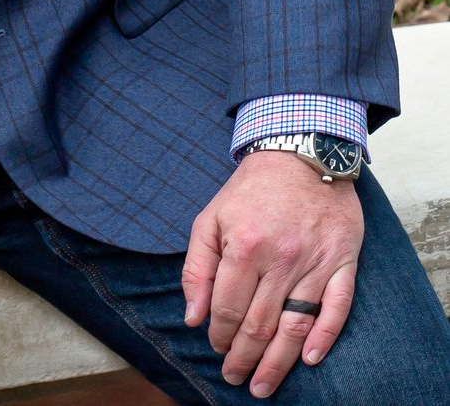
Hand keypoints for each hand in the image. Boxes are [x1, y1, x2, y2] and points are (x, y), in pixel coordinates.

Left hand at [182, 150, 362, 397]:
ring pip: (295, 326)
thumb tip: (192, 316)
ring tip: (263, 385)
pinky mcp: (343, 262)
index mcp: (245, 246)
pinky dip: (324, 338)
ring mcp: (315, 262)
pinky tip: (310, 360)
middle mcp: (281, 258)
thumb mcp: (211, 217)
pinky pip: (336, 309)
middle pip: (260, 324)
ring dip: (278, 362)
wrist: (301, 153)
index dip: (220, 335)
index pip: (229, 309)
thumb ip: (197, 267)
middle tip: (236, 377)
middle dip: (244, 358)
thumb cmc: (251, 190)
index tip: (216, 347)